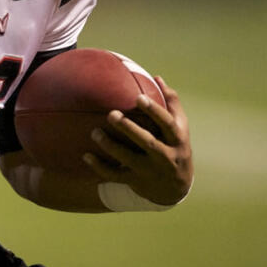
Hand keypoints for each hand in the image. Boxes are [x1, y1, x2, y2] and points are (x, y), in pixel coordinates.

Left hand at [83, 76, 192, 205]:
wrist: (176, 188)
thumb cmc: (175, 147)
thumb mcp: (180, 128)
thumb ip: (170, 103)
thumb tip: (156, 78)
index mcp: (177, 139)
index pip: (167, 124)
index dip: (154, 111)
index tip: (138, 97)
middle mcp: (166, 156)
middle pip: (148, 142)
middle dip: (129, 129)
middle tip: (111, 114)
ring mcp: (150, 171)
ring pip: (129, 159)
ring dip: (111, 146)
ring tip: (95, 132)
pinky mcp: (136, 181)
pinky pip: (116, 175)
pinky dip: (100, 167)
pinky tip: (86, 156)